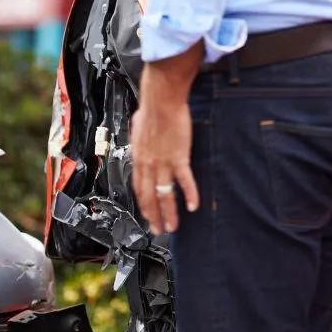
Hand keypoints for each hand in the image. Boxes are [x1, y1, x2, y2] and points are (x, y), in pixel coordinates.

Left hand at [130, 100, 199, 234]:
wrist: (161, 101)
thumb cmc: (151, 110)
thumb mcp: (138, 129)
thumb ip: (140, 140)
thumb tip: (140, 140)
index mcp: (138, 159)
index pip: (138, 188)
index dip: (143, 204)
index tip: (147, 215)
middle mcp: (148, 165)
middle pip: (149, 197)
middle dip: (153, 216)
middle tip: (158, 230)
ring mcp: (163, 163)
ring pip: (164, 195)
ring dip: (169, 213)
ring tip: (172, 226)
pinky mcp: (178, 158)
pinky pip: (184, 181)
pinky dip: (189, 194)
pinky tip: (193, 206)